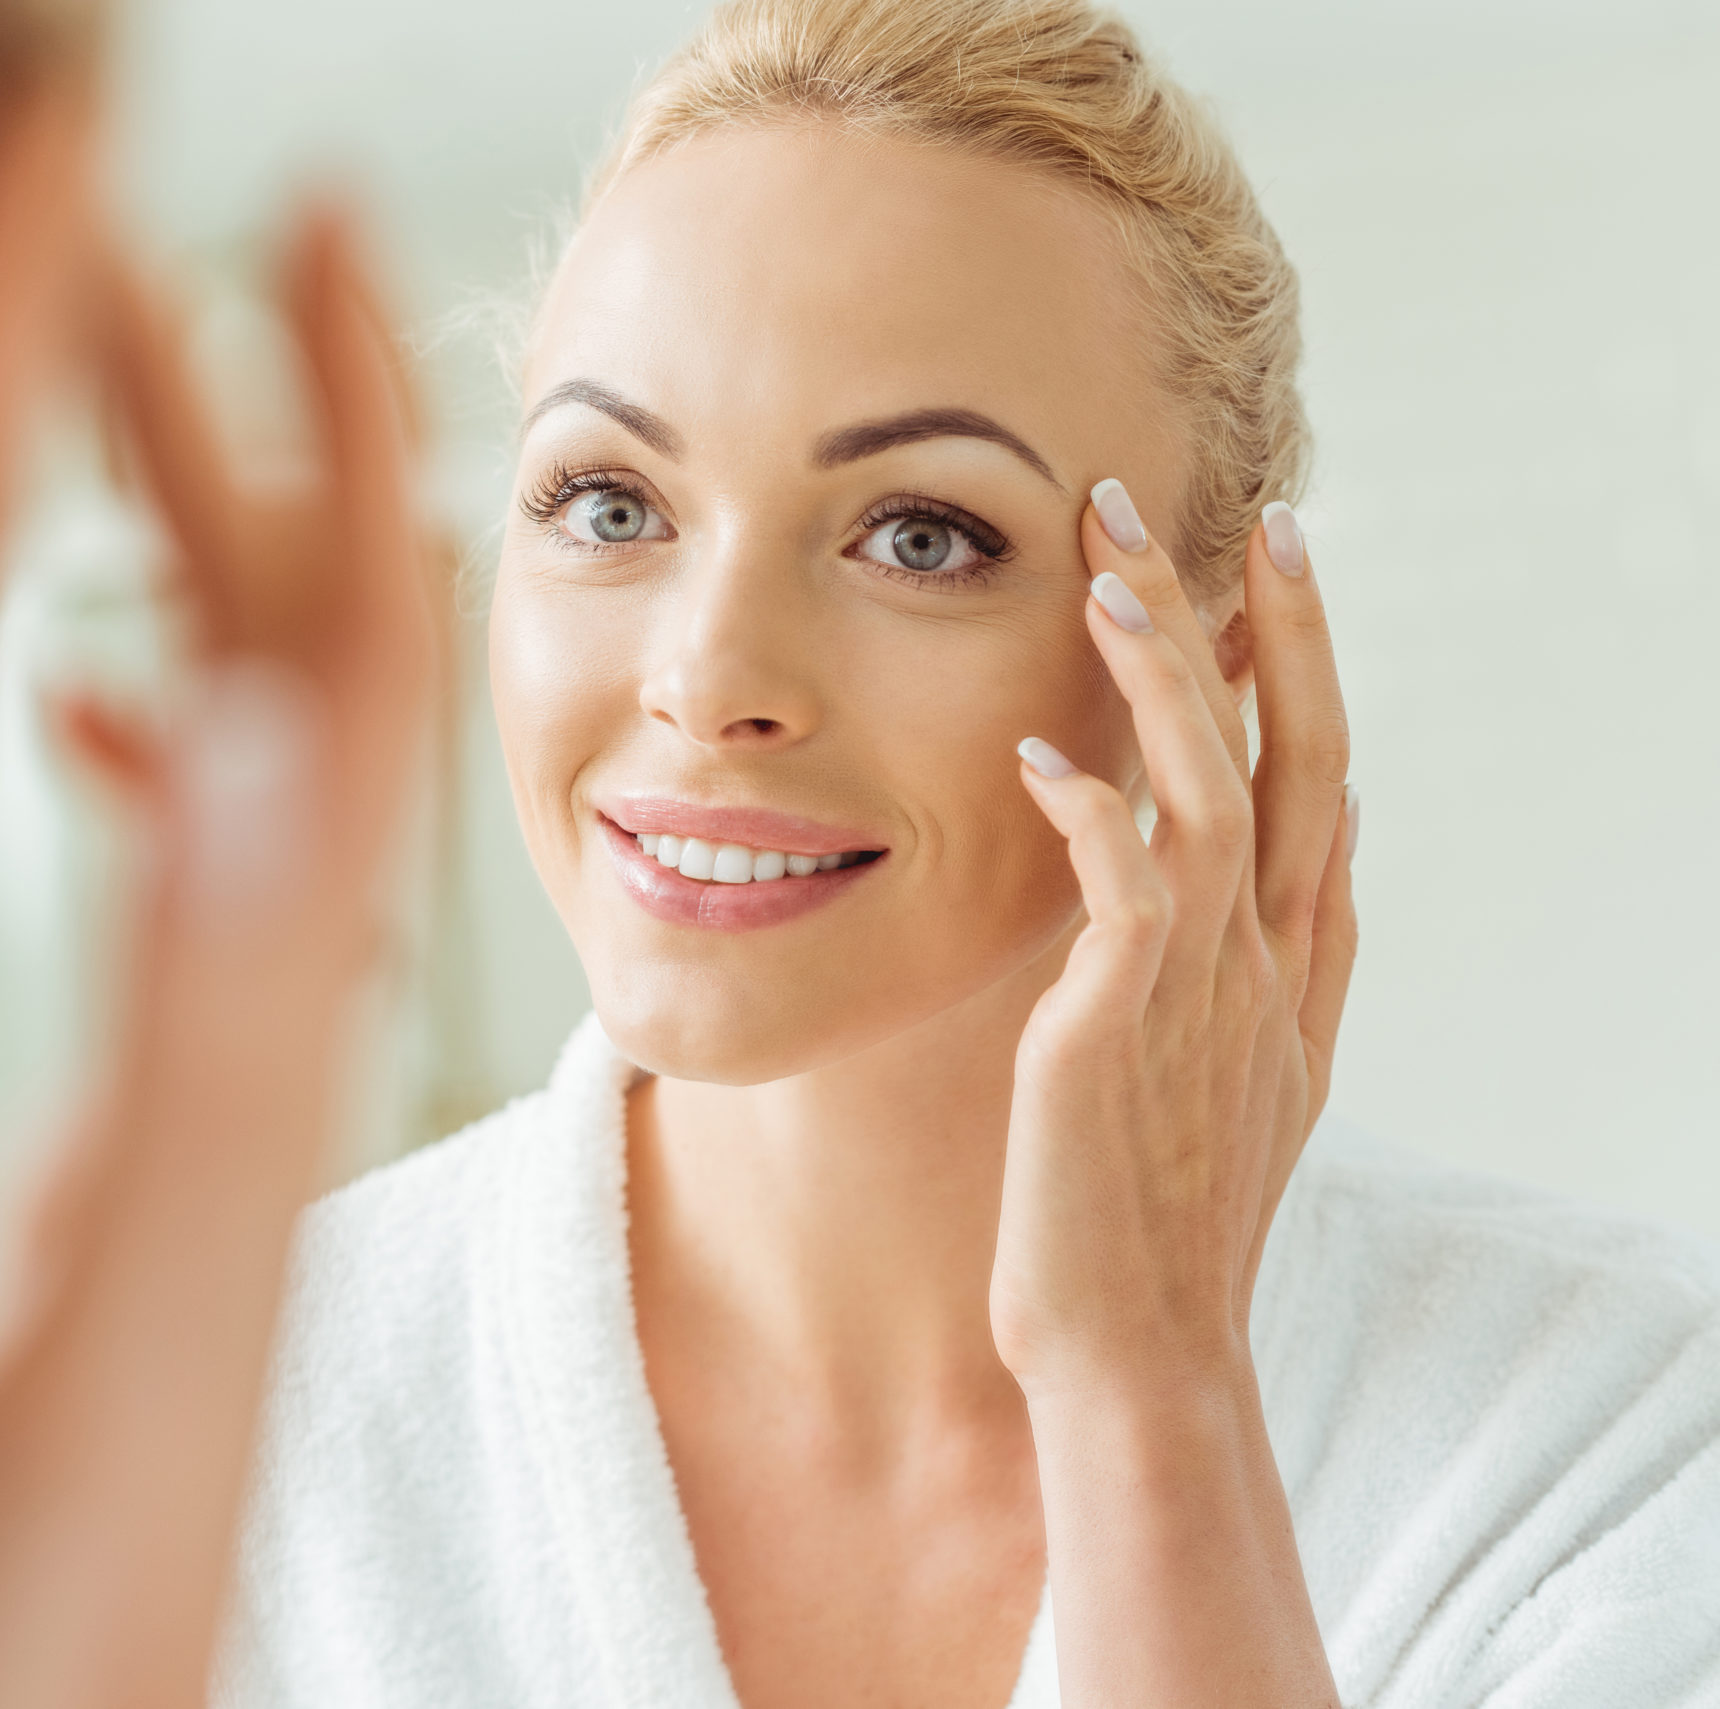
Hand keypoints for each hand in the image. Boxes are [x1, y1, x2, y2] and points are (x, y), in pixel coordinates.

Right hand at [0, 209, 436, 1708]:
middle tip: (158, 261)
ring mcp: (201, 1065)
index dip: (333, 452)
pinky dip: (153, 766)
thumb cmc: (58, 1588)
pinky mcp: (150, 1132)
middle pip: (280, 683)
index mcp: (256, 1035)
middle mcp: (249, 1028)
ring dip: (192, 579)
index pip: (343, 681)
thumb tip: (285, 765)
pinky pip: (190, 892)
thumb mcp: (110, 1293)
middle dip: (223, 456)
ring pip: (240, 762)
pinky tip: (106, 709)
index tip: (315, 254)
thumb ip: (204, 1037)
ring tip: (128, 424)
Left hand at [991, 483, 1356, 1394]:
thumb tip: (1312, 842)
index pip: (1318, 780)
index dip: (1303, 665)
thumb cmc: (1156, 1215)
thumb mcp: (1239, 1073)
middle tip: (1228, 510)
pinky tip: (1039, 751)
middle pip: (1291, 763)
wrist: (1137, 1350)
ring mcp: (1202, 999)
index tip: (1278, 553)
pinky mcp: (1117, 1034)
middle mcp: (1264, 968)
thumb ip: (1269, 958)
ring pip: (1212, 798)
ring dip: (1169, 682)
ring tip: (1117, 576)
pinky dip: (1090, 813)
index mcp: (1290, 968)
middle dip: (1264, 631)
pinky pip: (1122, 896)